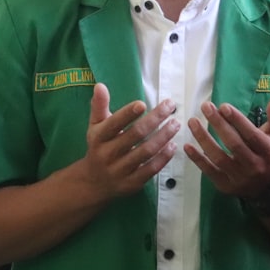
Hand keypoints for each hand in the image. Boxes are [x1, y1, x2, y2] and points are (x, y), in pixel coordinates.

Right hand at [78, 83, 178, 201]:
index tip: (142, 104)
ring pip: (146, 151)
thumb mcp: (95, 127)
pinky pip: (151, 169)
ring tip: (175, 124)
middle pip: (135, 135)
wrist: (93, 182)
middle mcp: (108, 154)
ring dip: (163, 136)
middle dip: (154, 119)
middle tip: (170, 107)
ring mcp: (120, 170)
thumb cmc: (98, 147)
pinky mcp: (132, 183)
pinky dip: (163, 157)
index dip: (127, 114)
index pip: (113, 124)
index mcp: (98, 137)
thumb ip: (99, 106)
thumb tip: (100, 85)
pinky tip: (173, 145)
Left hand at [185, 98, 269, 197]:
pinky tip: (187, 145)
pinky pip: (209, 171)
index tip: (223, 106)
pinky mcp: (225, 185)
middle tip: (205, 106)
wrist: (268, 186)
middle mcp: (255, 165)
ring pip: (219, 157)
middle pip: (234, 144)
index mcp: (269, 152)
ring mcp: (239, 177)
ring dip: (203, 138)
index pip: (252, 135)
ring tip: (192, 121)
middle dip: (218, 124)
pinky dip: (197, 159)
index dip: (237, 120)